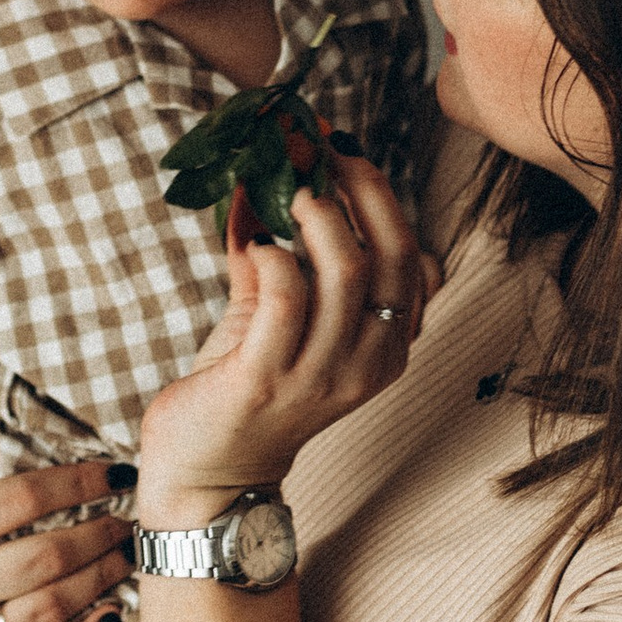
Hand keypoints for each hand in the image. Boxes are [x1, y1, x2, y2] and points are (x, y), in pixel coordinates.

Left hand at [136, 150, 437, 527]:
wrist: (209, 475)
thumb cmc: (246, 388)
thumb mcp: (278, 318)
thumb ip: (277, 253)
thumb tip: (251, 174)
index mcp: (386, 346)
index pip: (411, 258)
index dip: (381, 195)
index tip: (342, 147)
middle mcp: (368, 362)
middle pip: (392, 256)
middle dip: (360, 187)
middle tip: (318, 146)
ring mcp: (322, 376)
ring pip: (347, 273)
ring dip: (317, 215)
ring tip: (286, 185)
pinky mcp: (268, 380)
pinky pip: (286, 298)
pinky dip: (274, 256)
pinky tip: (255, 243)